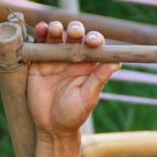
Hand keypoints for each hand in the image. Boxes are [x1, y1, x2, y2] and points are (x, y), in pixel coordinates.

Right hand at [28, 21, 119, 138]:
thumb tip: (118, 62)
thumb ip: (99, 79)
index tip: (92, 42)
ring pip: (56, 35)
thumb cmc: (74, 115)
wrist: (51, 128)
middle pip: (75, 35)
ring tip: (55, 30)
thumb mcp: (88, 98)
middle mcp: (72, 58)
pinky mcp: (38, 62)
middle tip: (74, 33)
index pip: (93, 45)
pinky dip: (40, 33)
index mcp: (88, 64)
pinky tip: (41, 30)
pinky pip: (39, 44)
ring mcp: (55, 58)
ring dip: (56, 28)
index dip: (94, 39)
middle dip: (75, 29)